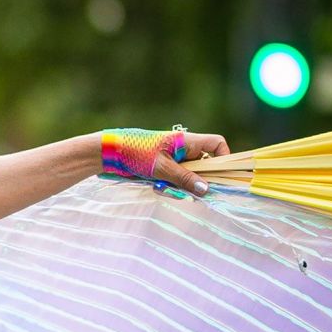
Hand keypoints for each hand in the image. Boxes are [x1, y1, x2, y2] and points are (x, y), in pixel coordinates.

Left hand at [102, 127, 231, 195]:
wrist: (108, 153)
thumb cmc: (136, 152)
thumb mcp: (162, 167)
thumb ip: (184, 178)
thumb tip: (206, 190)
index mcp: (188, 141)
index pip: (217, 144)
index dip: (223, 157)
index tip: (220, 175)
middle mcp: (183, 149)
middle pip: (204, 166)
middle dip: (196, 180)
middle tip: (187, 190)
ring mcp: (173, 159)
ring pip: (187, 176)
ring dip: (179, 185)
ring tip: (162, 186)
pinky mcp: (162, 168)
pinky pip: (173, 180)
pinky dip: (168, 185)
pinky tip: (155, 186)